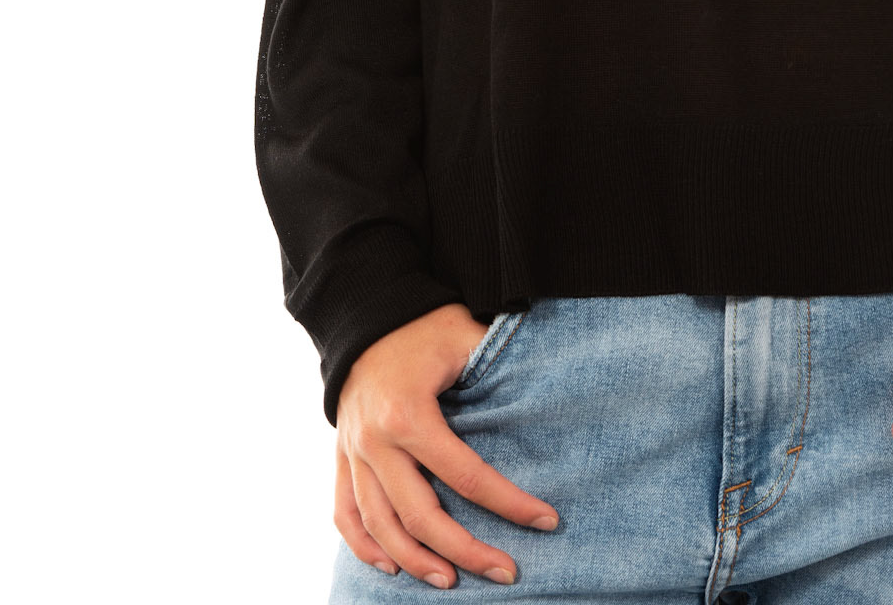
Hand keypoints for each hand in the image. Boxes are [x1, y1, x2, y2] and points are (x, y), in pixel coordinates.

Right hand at [334, 302, 558, 587]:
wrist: (368, 315)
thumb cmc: (425, 324)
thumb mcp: (465, 336)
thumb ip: (499, 361)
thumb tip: (551, 379)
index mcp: (409, 415)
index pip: (467, 476)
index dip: (509, 503)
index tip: (545, 521)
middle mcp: (376, 442)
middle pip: (421, 515)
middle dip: (465, 550)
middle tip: (505, 572)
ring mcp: (354, 453)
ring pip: (380, 525)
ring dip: (415, 560)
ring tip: (450, 581)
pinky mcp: (342, 457)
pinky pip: (345, 512)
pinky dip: (364, 546)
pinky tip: (391, 566)